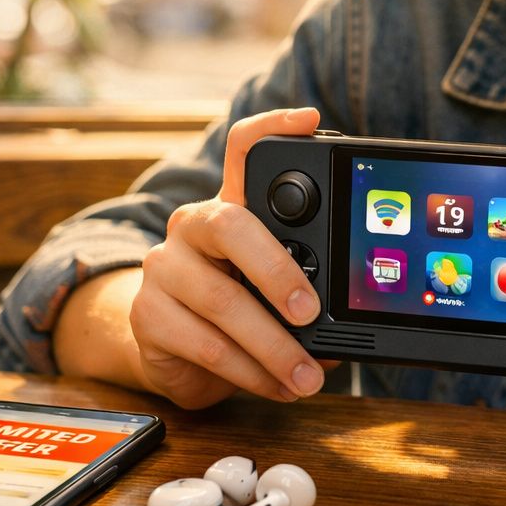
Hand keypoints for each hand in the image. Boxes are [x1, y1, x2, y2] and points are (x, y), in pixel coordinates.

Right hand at [129, 107, 338, 408]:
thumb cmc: (242, 309)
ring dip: (274, 348)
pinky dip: (250, 374)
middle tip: (312, 313)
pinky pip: (205, 346)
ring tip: (307, 378)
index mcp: (233, 207)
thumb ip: (310, 285)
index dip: (274, 125)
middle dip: (278, 272)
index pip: (245, 149)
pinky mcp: (147, 315)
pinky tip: (276, 386)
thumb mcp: (277, 291)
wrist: (173, 354)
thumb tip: (358, 307)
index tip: (311, 118)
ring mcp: (164, 267)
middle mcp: (194, 225)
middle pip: (232, 225)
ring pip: (222, 301)